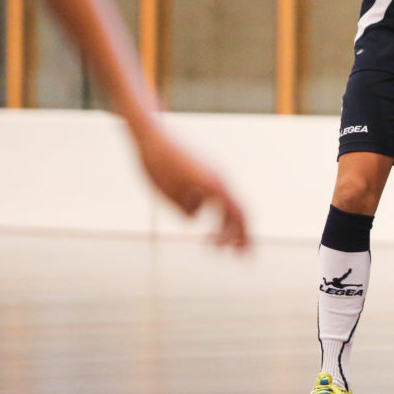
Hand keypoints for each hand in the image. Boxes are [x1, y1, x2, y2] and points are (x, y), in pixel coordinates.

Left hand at [133, 125, 248, 249]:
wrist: (150, 135)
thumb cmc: (157, 165)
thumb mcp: (168, 196)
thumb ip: (186, 212)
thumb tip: (196, 218)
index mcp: (215, 186)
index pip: (238, 216)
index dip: (243, 238)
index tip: (241, 257)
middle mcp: (219, 179)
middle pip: (238, 212)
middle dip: (241, 236)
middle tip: (241, 258)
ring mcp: (213, 174)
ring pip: (227, 205)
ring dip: (225, 227)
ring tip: (215, 246)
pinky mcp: (204, 172)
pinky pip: (216, 197)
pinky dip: (216, 214)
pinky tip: (204, 223)